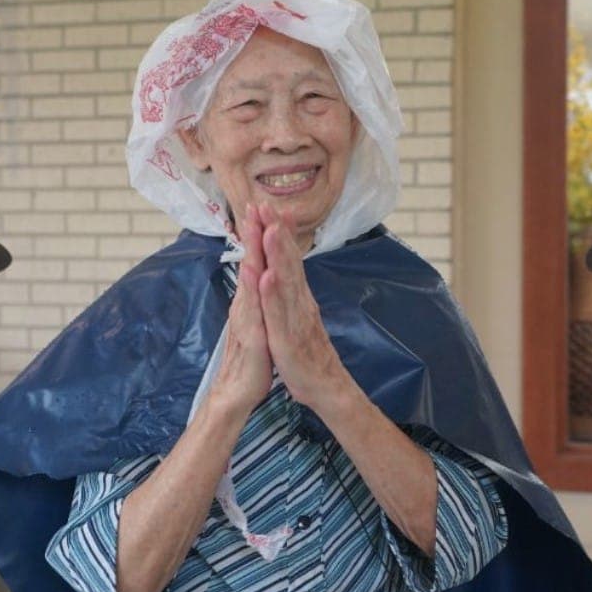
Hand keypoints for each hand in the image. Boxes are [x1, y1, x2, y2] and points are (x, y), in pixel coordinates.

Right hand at [209, 204, 273, 416]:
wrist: (239, 392)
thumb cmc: (251, 358)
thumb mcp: (259, 323)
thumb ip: (256, 300)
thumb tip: (257, 278)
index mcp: (251, 300)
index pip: (256, 261)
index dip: (258, 235)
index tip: (259, 208)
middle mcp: (247, 304)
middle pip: (250, 263)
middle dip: (252, 234)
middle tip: (251, 204)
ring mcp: (247, 318)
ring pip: (251, 280)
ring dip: (253, 253)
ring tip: (254, 227)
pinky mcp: (253, 335)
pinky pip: (255, 309)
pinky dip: (258, 290)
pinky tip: (260, 273)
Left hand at [253, 203, 351, 413]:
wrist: (325, 387)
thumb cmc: (307, 353)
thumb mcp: (297, 316)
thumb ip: (292, 292)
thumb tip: (285, 270)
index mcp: (298, 297)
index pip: (287, 258)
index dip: (278, 231)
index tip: (267, 205)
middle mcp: (300, 302)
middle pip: (288, 261)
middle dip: (276, 232)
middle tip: (266, 204)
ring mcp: (295, 319)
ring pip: (285, 282)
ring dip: (278, 255)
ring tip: (270, 230)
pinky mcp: (288, 339)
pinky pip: (279, 315)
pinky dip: (273, 296)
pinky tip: (267, 278)